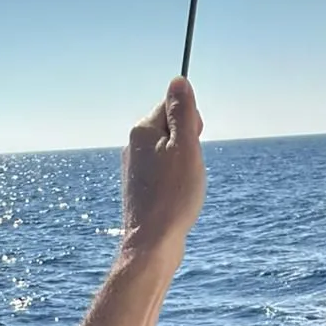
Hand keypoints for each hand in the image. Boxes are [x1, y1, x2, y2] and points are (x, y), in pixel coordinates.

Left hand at [121, 78, 205, 270]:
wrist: (153, 245)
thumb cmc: (173, 197)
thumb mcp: (186, 146)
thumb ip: (183, 112)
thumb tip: (179, 80)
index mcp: (142, 130)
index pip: (173, 106)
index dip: (192, 124)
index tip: (192, 146)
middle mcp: (133, 146)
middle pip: (172, 130)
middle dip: (189, 146)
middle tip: (189, 170)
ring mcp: (135, 170)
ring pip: (170, 154)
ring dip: (184, 167)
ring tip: (183, 190)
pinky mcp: (140, 190)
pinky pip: (165, 175)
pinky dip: (176, 184)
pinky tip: (177, 202)